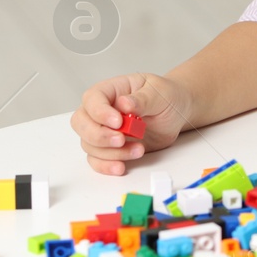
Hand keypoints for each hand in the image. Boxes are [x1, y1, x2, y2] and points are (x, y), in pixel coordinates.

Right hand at [70, 72, 191, 175]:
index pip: (92, 99)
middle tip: (121, 140)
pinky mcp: (110, 148)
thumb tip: (124, 103)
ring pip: (89, 144)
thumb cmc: (165, 97)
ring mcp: (104, 130)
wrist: (175, 114)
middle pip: (81, 123)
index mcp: (111, 90)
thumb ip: (142, 98)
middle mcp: (101, 110)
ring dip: (111, 152)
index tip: (118, 122)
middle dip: (99, 135)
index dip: (100, 112)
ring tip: (139, 149)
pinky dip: (106, 166)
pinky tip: (121, 166)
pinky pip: (96, 160)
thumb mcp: (159, 92)